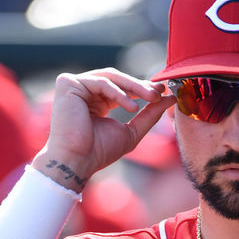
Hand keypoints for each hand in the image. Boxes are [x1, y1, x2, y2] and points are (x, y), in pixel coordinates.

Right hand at [32, 68, 175, 189]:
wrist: (78, 161)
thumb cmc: (100, 151)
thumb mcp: (133, 130)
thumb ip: (150, 114)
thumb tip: (170, 97)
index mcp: (98, 101)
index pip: (122, 86)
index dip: (143, 87)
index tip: (163, 91)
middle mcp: (86, 91)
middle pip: (118, 78)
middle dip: (141, 85)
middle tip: (160, 92)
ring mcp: (75, 86)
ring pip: (111, 76)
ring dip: (135, 86)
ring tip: (152, 98)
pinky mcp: (68, 84)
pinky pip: (101, 82)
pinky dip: (119, 93)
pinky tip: (132, 107)